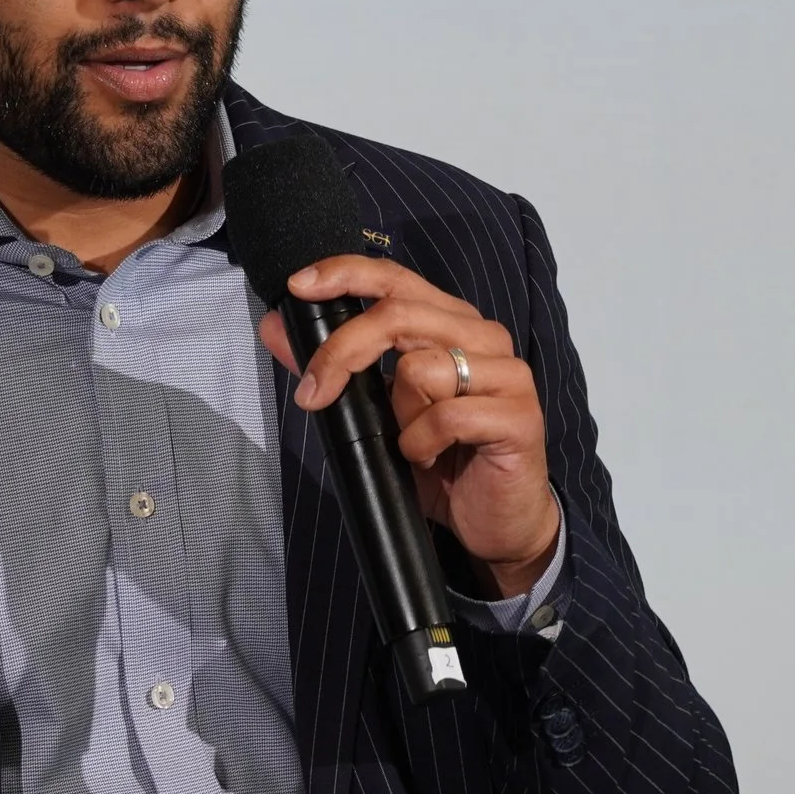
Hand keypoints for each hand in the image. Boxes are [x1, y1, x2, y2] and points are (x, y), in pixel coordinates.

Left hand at [256, 255, 559, 598]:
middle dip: (342, 352)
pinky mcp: (519, 415)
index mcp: (450, 323)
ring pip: (418, 367)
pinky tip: (430, 459)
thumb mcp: (374, 412)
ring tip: (412, 443)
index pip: (395, 278)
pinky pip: (446, 417)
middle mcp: (482, 335)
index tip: (299, 286)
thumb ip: (333, 365)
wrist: (496, 520)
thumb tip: (275, 327)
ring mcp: (507, 372)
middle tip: (314, 395)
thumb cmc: (440, 459)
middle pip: (397, 314)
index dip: (346, 274)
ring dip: (398, 416)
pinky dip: (422, 444)